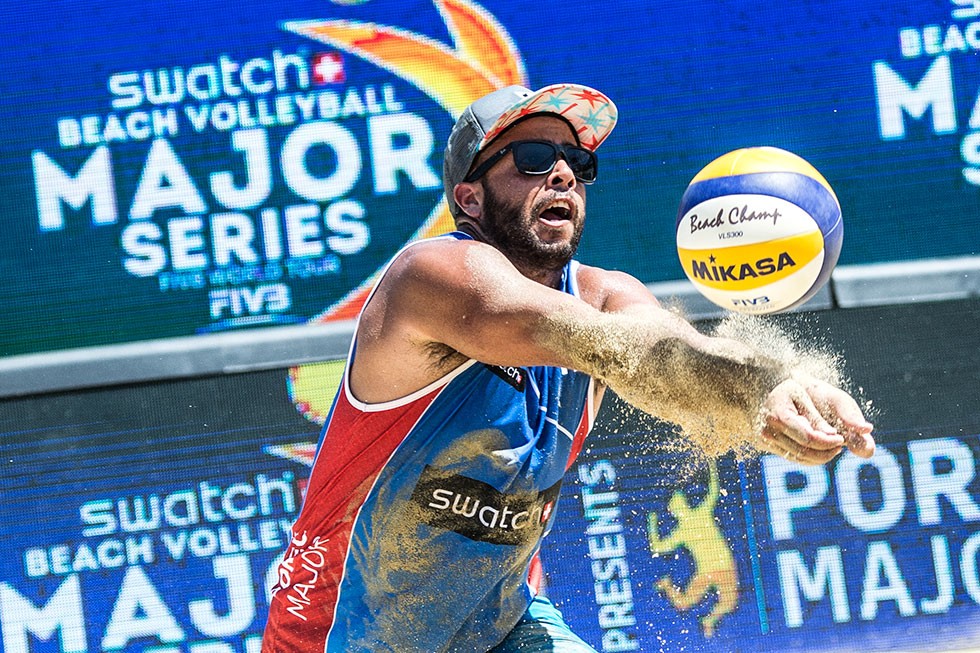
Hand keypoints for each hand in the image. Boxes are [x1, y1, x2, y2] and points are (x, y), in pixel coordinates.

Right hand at [758, 377, 874, 464]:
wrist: (772, 389)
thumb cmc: (804, 389)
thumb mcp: (822, 394)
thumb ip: (845, 412)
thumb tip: (865, 429)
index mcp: (780, 414)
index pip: (809, 438)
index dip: (829, 441)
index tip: (842, 437)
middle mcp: (768, 429)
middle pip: (804, 451)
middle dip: (827, 450)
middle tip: (841, 442)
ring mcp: (765, 439)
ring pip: (800, 458)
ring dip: (822, 455)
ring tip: (833, 443)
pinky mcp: (767, 445)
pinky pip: (794, 458)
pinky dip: (812, 456)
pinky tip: (821, 446)